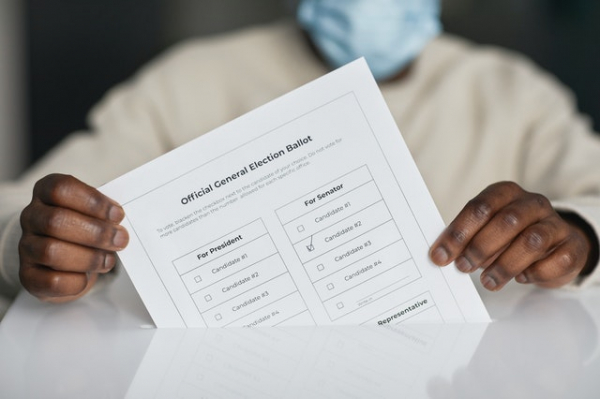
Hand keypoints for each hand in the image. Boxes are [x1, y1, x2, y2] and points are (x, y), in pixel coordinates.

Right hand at [19, 174, 128, 301]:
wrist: (66, 263)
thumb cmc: (84, 230)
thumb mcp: (94, 213)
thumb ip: (104, 214)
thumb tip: (118, 222)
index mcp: (45, 193)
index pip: (61, 188)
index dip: (92, 201)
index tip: (117, 214)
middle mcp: (31, 217)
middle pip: (56, 221)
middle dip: (96, 233)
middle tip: (121, 239)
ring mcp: (26, 247)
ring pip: (51, 252)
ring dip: (89, 258)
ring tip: (108, 260)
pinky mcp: (29, 276)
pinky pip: (51, 281)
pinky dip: (76, 281)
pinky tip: (87, 277)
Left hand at [429, 181, 594, 289]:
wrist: (553, 244)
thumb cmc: (510, 237)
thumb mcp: (486, 231)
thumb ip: (467, 239)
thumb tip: (443, 255)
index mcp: (505, 193)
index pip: (479, 208)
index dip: (458, 233)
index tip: (440, 255)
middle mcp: (532, 203)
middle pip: (506, 221)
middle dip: (480, 247)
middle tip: (464, 267)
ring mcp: (555, 223)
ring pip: (531, 241)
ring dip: (505, 265)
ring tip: (488, 281)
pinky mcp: (571, 246)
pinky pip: (556, 260)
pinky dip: (536, 272)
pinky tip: (522, 278)